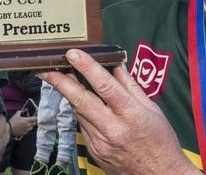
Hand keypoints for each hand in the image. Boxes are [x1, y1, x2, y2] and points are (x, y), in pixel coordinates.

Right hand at [9, 111, 36, 138]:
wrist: (9, 129)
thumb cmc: (13, 122)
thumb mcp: (16, 114)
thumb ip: (20, 111)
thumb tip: (22, 111)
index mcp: (27, 120)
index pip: (35, 118)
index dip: (35, 117)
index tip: (33, 116)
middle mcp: (28, 125)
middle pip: (34, 123)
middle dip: (33, 121)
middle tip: (29, 119)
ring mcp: (26, 130)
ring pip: (31, 127)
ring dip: (30, 125)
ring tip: (25, 124)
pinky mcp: (24, 133)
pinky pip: (28, 131)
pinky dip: (27, 129)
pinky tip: (23, 127)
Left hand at [40, 49, 196, 174]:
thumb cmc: (160, 143)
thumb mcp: (152, 110)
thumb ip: (132, 87)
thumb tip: (117, 66)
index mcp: (131, 115)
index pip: (105, 86)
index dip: (87, 67)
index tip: (73, 54)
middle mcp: (113, 129)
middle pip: (81, 100)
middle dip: (60, 81)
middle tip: (45, 68)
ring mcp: (101, 142)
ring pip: (79, 112)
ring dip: (68, 94)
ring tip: (58, 77)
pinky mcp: (95, 151)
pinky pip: (83, 126)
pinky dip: (81, 112)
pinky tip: (79, 102)